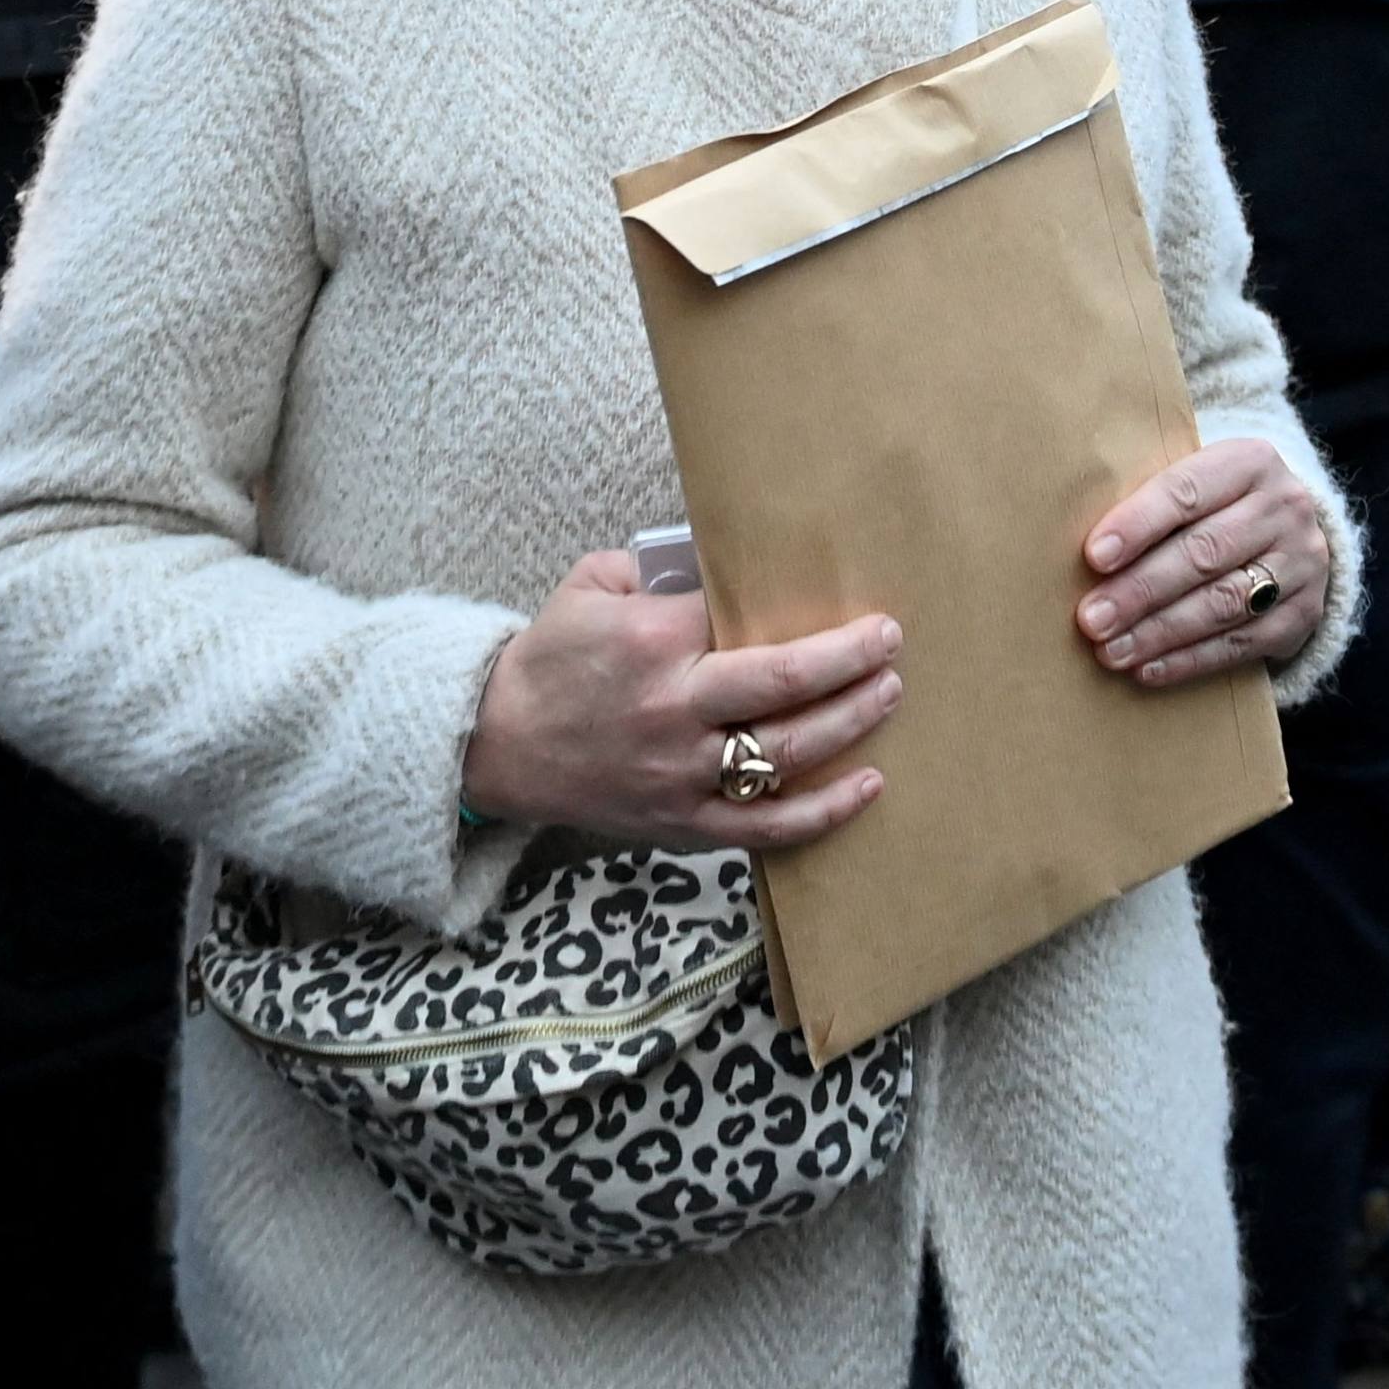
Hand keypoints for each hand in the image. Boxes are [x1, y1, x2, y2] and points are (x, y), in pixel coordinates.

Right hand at [459, 553, 900, 849]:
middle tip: (891, 643)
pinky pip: (767, 826)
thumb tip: (715, 562)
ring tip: (889, 695)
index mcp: (652, 639)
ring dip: (852, 720)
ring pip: (788, 751)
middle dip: (852, 660)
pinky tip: (869, 785)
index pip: (746, 617)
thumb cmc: (547, 661)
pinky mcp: (683, 822)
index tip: (847, 605)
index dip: (805, 612)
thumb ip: (653, 567)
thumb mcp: (588, 586)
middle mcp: (674, 706)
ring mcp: (681, 771)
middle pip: (787, 682)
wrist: (497, 746)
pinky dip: (824, 811)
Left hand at [1077, 438, 1331, 686]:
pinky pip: (1243, 643)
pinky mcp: (1304, 614)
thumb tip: (1083, 556)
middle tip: (1091, 619)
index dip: (1138, 524)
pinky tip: (1148, 670)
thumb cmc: (1211, 506)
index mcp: (1250, 462)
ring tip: (1110, 651)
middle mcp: (1285, 508)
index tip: (1094, 557)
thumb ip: (1149, 505)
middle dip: (1141, 590)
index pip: (1187, 491)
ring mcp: (1301, 563)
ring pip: (1223, 602)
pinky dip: (1190, 660)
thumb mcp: (1193, 485)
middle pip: (1204, 553)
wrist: (1287, 534)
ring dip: (1159, 632)